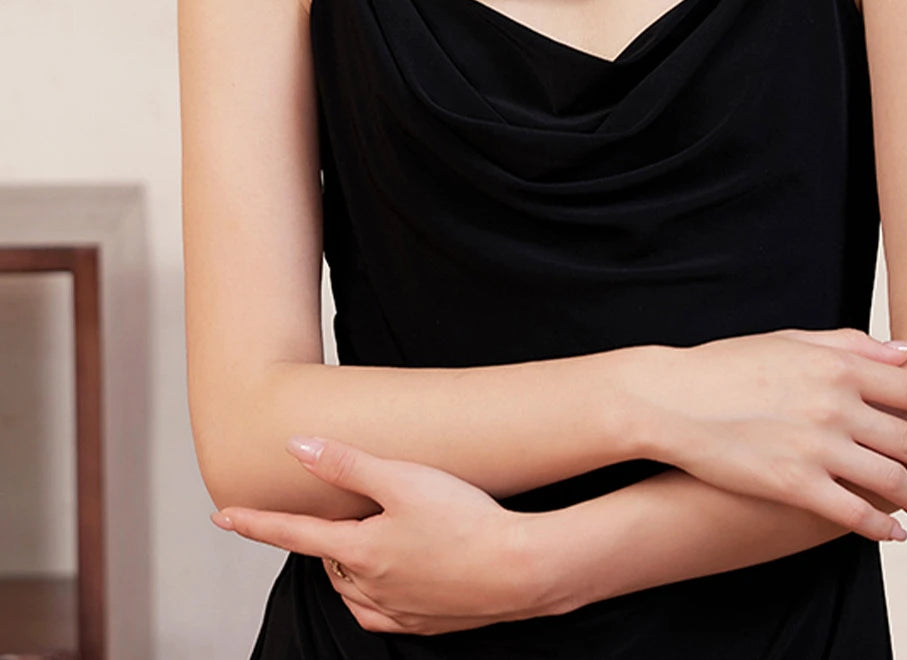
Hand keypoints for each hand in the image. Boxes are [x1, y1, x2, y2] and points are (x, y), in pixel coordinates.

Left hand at [210, 436, 545, 635]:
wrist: (520, 570)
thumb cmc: (464, 519)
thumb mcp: (403, 478)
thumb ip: (346, 463)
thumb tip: (296, 447)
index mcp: (360, 550)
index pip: (294, 534)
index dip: (256, 523)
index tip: (222, 517)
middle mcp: (371, 586)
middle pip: (328, 561)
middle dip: (323, 539)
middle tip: (335, 512)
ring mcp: (399, 610)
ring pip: (352, 590)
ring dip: (347, 568)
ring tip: (363, 540)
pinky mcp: (427, 622)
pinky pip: (381, 615)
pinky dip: (373, 598)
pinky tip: (387, 583)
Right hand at [632, 329, 906, 541]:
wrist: (673, 398)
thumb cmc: (729, 364)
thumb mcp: (791, 340)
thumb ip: (852, 345)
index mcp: (837, 364)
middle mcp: (836, 404)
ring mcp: (818, 446)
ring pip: (891, 481)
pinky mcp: (795, 484)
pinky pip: (854, 513)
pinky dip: (881, 526)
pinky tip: (893, 533)